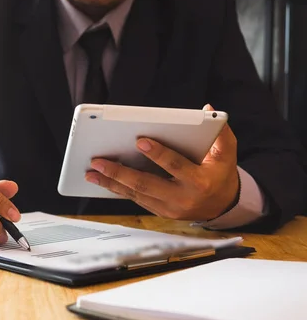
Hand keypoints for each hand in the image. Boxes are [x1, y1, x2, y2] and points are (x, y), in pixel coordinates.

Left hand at [84, 104, 239, 220]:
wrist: (223, 205)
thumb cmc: (221, 172)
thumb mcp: (227, 152)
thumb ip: (221, 131)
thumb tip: (208, 107)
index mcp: (199, 181)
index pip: (175, 166)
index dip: (158, 154)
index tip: (139, 140)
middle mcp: (182, 198)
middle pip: (146, 185)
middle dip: (119, 172)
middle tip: (98, 160)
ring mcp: (169, 208)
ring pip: (135, 195)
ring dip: (111, 183)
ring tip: (91, 172)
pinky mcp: (159, 212)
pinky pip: (135, 200)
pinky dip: (117, 190)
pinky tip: (102, 180)